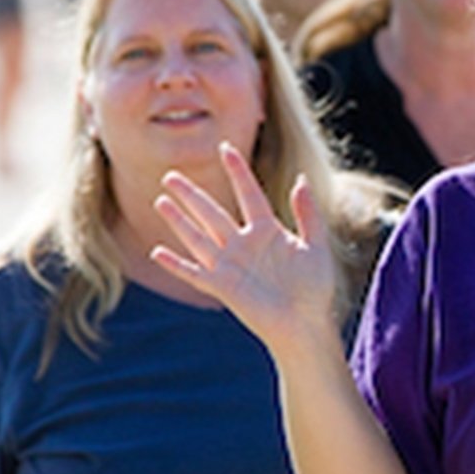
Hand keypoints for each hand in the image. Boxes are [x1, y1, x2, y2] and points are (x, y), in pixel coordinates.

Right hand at [152, 142, 340, 354]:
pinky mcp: (222, 287)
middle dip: (191, 195)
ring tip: (161, 200)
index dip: (237, 172)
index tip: (226, 148)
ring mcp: (230, 265)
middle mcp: (244, 245)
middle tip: (171, 175)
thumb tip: (301, 180)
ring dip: (179, 221)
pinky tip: (158, 251)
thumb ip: (308, 214)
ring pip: (198, 237)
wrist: (306, 325)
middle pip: (212, 213)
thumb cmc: (315, 289)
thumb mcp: (316, 246)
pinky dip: (176, 264)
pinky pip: (194, 273)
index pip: (249, 194)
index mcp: (268, 231)